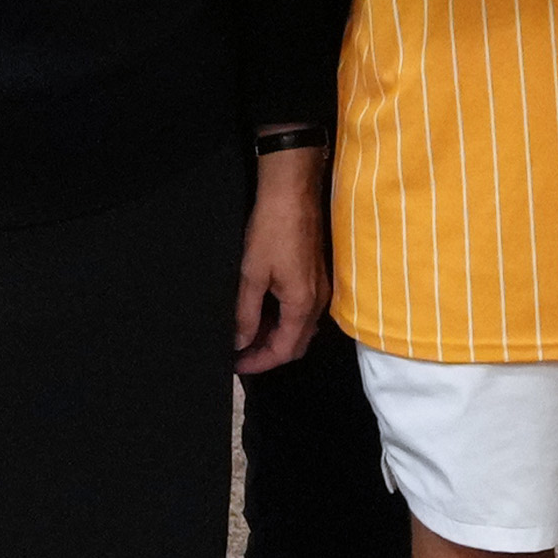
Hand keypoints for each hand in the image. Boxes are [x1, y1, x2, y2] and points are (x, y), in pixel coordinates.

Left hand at [235, 145, 325, 374]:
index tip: (236, 365)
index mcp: (302, 305)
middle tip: (241, 353)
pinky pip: (303, 311)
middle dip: (269, 353)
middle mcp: (318, 302)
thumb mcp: (252, 275)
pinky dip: (283, 320)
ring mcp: (321, 289)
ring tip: (247, 334)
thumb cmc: (272, 231)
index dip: (259, 362)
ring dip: (276, 337)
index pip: (285, 350)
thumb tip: (241, 341)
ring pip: (301, 328)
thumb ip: (247, 313)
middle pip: (297, 344)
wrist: (293, 193)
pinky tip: (263, 312)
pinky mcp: (318, 277)